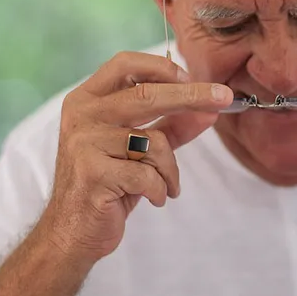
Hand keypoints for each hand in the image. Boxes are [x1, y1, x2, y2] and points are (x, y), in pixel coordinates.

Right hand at [39, 51, 232, 262]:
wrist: (73, 231)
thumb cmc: (110, 184)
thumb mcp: (141, 149)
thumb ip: (172, 125)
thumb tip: (211, 109)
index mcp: (88, 99)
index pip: (125, 64)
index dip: (162, 68)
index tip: (193, 77)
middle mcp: (82, 115)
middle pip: (146, 94)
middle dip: (192, 95)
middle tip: (224, 97)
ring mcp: (84, 143)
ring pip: (154, 142)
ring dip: (170, 169)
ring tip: (165, 186)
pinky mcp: (93, 173)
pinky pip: (148, 175)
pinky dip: (160, 189)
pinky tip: (154, 198)